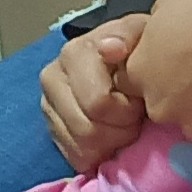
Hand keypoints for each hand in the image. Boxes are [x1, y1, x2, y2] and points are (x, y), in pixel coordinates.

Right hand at [39, 16, 149, 171]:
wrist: (127, 64)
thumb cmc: (138, 52)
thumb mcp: (143, 34)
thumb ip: (128, 35)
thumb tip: (110, 49)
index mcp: (74, 53)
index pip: (98, 103)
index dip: (126, 110)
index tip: (139, 100)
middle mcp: (52, 78)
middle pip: (88, 131)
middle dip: (121, 130)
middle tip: (135, 117)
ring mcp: (48, 106)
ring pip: (82, 148)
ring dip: (111, 143)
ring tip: (124, 125)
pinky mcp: (51, 129)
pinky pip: (75, 157)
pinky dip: (98, 154)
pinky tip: (110, 137)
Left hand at [125, 0, 191, 149]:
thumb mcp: (165, 3)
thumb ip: (154, 27)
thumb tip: (159, 32)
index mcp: (138, 73)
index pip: (132, 83)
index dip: (155, 73)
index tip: (176, 64)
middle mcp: (158, 106)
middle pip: (162, 106)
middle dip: (178, 94)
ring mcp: (191, 126)